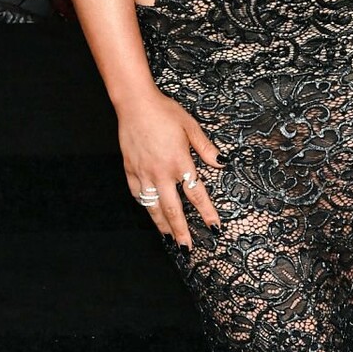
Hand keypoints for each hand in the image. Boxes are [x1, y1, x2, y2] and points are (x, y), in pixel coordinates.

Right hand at [119, 90, 223, 248]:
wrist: (135, 103)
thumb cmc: (164, 112)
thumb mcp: (191, 127)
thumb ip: (206, 148)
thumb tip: (222, 163)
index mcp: (179, 162)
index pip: (197, 194)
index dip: (207, 213)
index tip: (214, 228)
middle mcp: (161, 172)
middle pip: (173, 209)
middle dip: (182, 231)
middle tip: (187, 248)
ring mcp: (143, 173)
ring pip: (153, 206)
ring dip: (163, 225)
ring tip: (169, 238)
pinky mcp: (130, 170)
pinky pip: (137, 194)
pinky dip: (145, 206)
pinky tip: (150, 213)